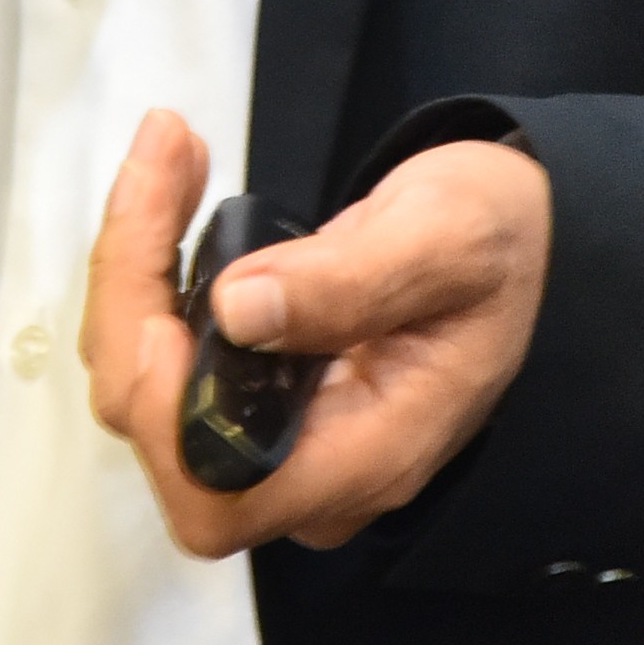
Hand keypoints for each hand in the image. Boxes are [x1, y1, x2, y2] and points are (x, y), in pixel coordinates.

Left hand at [82, 109, 549, 557]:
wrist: (512, 235)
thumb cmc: (497, 240)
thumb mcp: (448, 240)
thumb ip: (352, 282)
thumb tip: (235, 310)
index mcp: (367, 457)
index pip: (219, 492)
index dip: (165, 410)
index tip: (164, 295)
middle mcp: (308, 472)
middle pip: (161, 436)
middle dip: (131, 299)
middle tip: (163, 164)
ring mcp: (273, 438)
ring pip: (144, 390)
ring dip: (131, 268)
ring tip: (170, 153)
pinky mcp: (247, 394)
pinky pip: (161, 356)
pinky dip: (146, 269)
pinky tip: (173, 187)